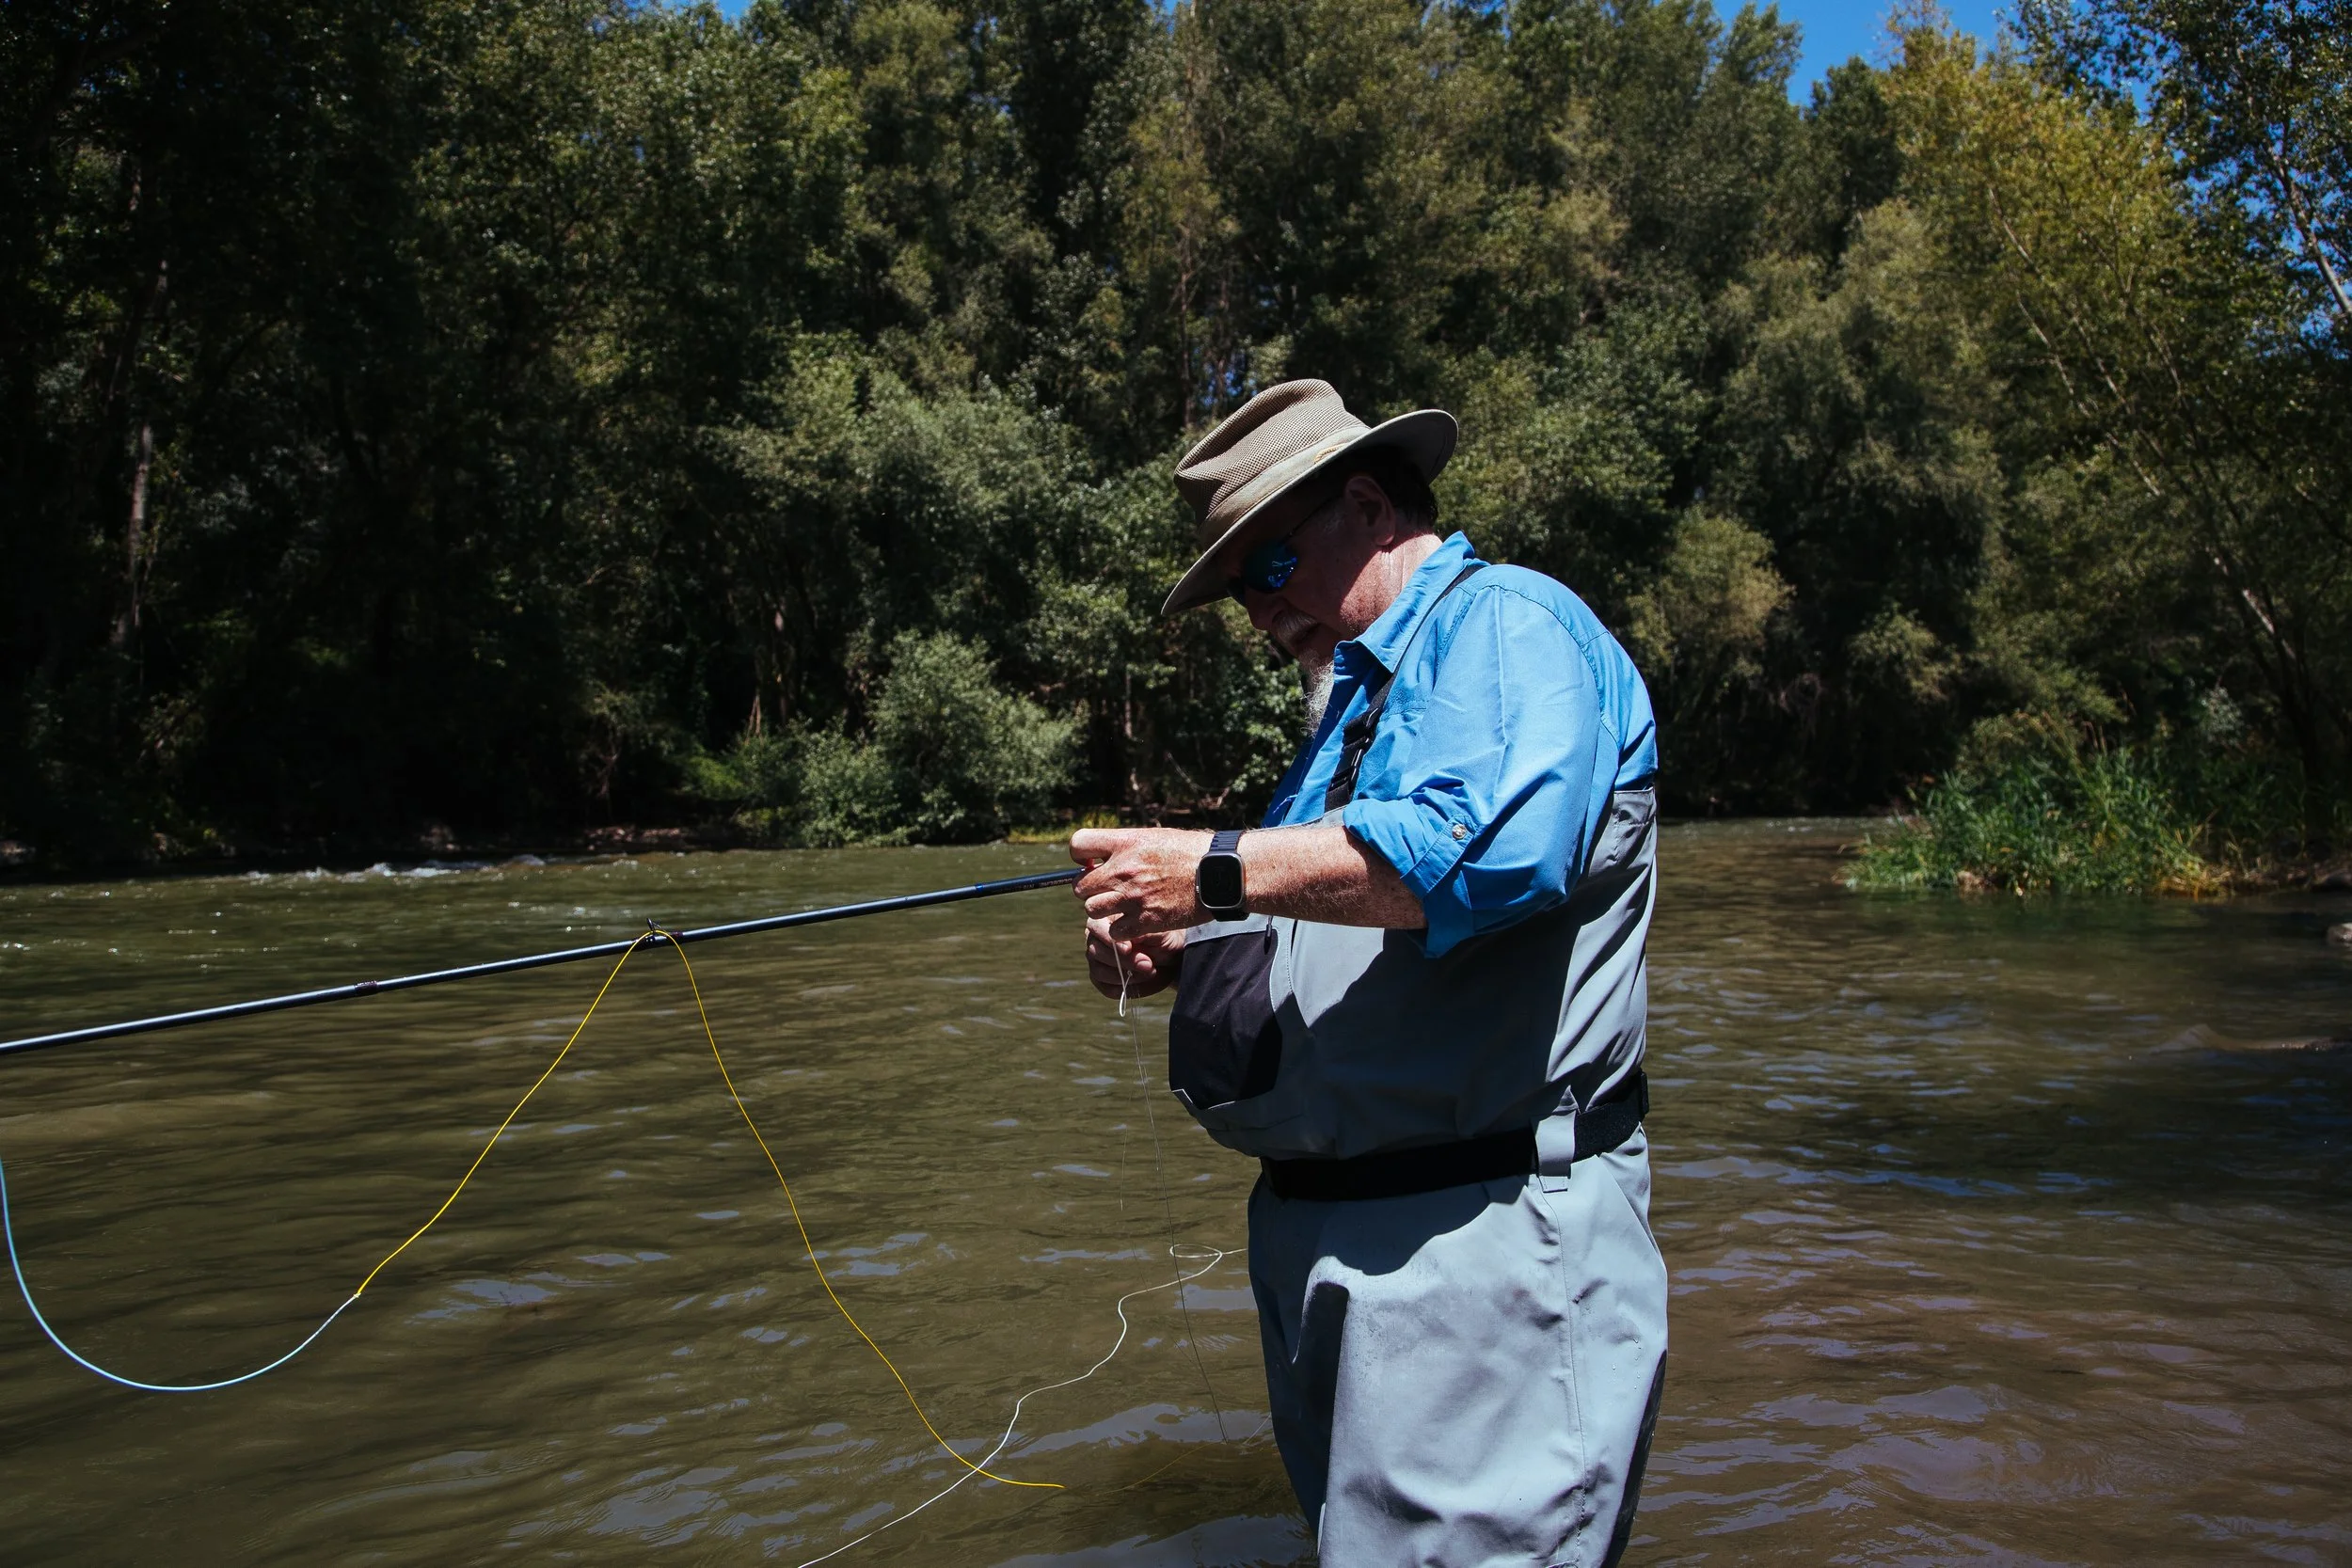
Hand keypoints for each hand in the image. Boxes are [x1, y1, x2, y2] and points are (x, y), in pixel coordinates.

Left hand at [1070, 826, 1214, 939]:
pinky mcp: (1145, 920)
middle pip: (1079, 885)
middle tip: (1107, 890)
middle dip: (1090, 889)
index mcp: (1126, 843)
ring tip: (1120, 907)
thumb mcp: (1155, 837)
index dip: (1079, 856)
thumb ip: (1126, 846)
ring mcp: (1133, 897)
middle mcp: (1124, 869)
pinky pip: (1114, 931)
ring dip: (1103, 910)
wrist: (1221, 873)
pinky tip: (1134, 922)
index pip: (1078, 845)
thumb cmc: (1192, 852)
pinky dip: (1121, 930)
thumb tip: (1102, 856)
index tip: (1090, 863)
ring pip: (1092, 909)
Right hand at [1086, 919, 1185, 1000]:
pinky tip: (1143, 981)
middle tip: (1148, 964)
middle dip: (1123, 961)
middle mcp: (1095, 940)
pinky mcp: (1103, 981)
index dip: (1109, 939)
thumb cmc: (1161, 937)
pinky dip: (1127, 988)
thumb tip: (1123, 936)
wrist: (1169, 955)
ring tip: (1150, 971)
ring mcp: (1096, 961)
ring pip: (1099, 972)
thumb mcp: (1155, 931)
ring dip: (1126, 975)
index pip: (1095, 927)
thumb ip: (1138, 930)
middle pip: (1095, 952)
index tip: (1129, 949)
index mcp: (1104, 920)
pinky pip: (1108, 989)